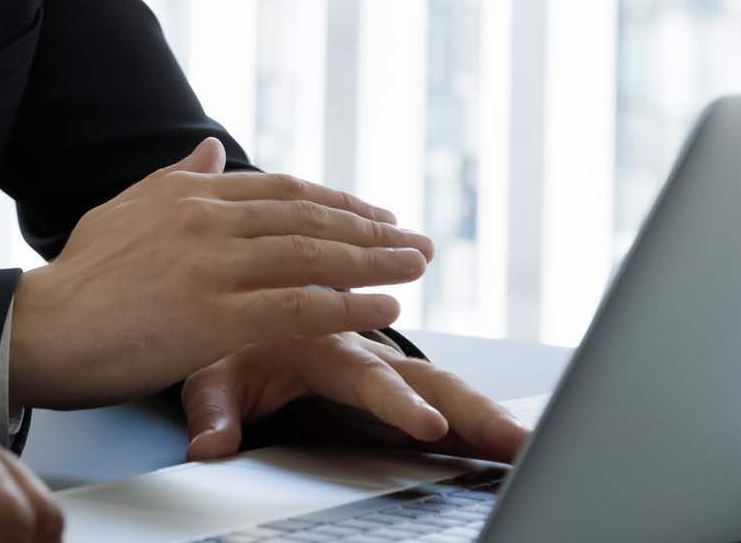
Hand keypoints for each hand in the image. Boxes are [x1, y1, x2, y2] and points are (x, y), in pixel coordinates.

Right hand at [9, 139, 431, 410]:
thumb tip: (209, 149)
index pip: (279, 189)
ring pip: (312, 256)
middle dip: (371, 228)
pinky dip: (349, 305)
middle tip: (417, 240)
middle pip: (307, 217)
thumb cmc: (77, 279)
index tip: (375, 214)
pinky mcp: (215, 317)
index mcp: (184, 193)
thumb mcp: (123, 210)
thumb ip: (173, 179)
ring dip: (375, 261)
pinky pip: (299, 307)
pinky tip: (384, 306)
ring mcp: (211, 267)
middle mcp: (203, 219)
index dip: (335, 201)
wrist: (39, 327)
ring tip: (416, 266)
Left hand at [182, 333, 531, 463]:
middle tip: (520, 444)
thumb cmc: (227, 337)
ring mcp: (383, 364)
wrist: (242, 288)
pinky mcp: (392, 374)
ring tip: (532, 446)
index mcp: (321, 347)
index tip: (430, 426)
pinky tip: (516, 438)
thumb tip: (208, 452)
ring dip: (488, 412)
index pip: (366, 378)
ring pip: (443, 383)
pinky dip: (479, 410)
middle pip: (426, 380)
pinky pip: (440, 390)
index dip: (397, 403)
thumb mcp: (210, 376)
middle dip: (474, 412)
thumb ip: (214, 412)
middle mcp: (362, 351)